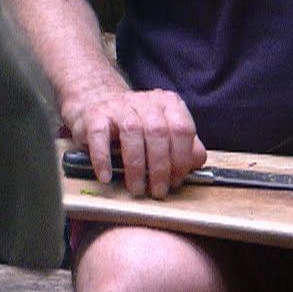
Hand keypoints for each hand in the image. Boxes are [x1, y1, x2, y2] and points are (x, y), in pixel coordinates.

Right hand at [62, 85, 206, 198]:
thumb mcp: (165, 131)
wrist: (98, 103)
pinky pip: (99, 136)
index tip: (177, 179)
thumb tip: (197, 161)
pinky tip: (107, 176)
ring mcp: (120, 106)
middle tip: (158, 190)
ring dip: (136, 167)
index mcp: (169, 103)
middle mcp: (146, 101)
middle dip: (160, 167)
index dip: (182, 157)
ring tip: (136, 188)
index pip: (183, 129)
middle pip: (159, 133)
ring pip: (132, 133)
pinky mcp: (95, 115)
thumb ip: (185, 145)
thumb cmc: (136, 124)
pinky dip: (103, 158)